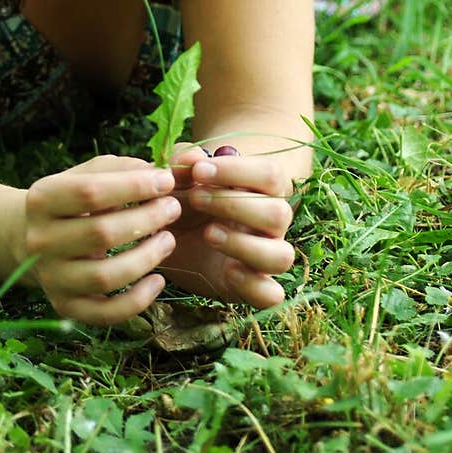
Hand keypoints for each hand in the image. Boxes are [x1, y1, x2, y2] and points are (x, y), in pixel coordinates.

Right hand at [23, 155, 180, 323]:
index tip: (166, 181)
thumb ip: (120, 169)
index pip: (90, 192)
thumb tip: (159, 174)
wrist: (32, 239)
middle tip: (173, 208)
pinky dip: (137, 301)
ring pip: (104, 277)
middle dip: (146, 220)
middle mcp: (40, 241)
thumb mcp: (87, 175)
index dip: (133, 186)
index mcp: (42, 200)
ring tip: (169, 240)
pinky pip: (105, 313)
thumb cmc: (72, 201)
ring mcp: (52, 278)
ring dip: (146, 258)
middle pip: (100, 234)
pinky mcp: (65, 306)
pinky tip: (158, 281)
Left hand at [164, 144, 294, 307]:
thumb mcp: (176, 179)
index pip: (271, 174)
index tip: (199, 171)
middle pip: (280, 213)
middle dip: (234, 204)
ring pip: (282, 256)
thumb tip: (193, 157)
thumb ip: (181, 163)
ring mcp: (263, 257)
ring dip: (244, 244)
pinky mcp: (251, 287)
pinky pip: (271, 295)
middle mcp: (269, 224)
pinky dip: (254, 285)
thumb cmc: (181, 200)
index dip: (239, 170)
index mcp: (259, 191)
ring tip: (208, 233)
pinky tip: (228, 271)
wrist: (170, 241)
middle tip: (195, 199)